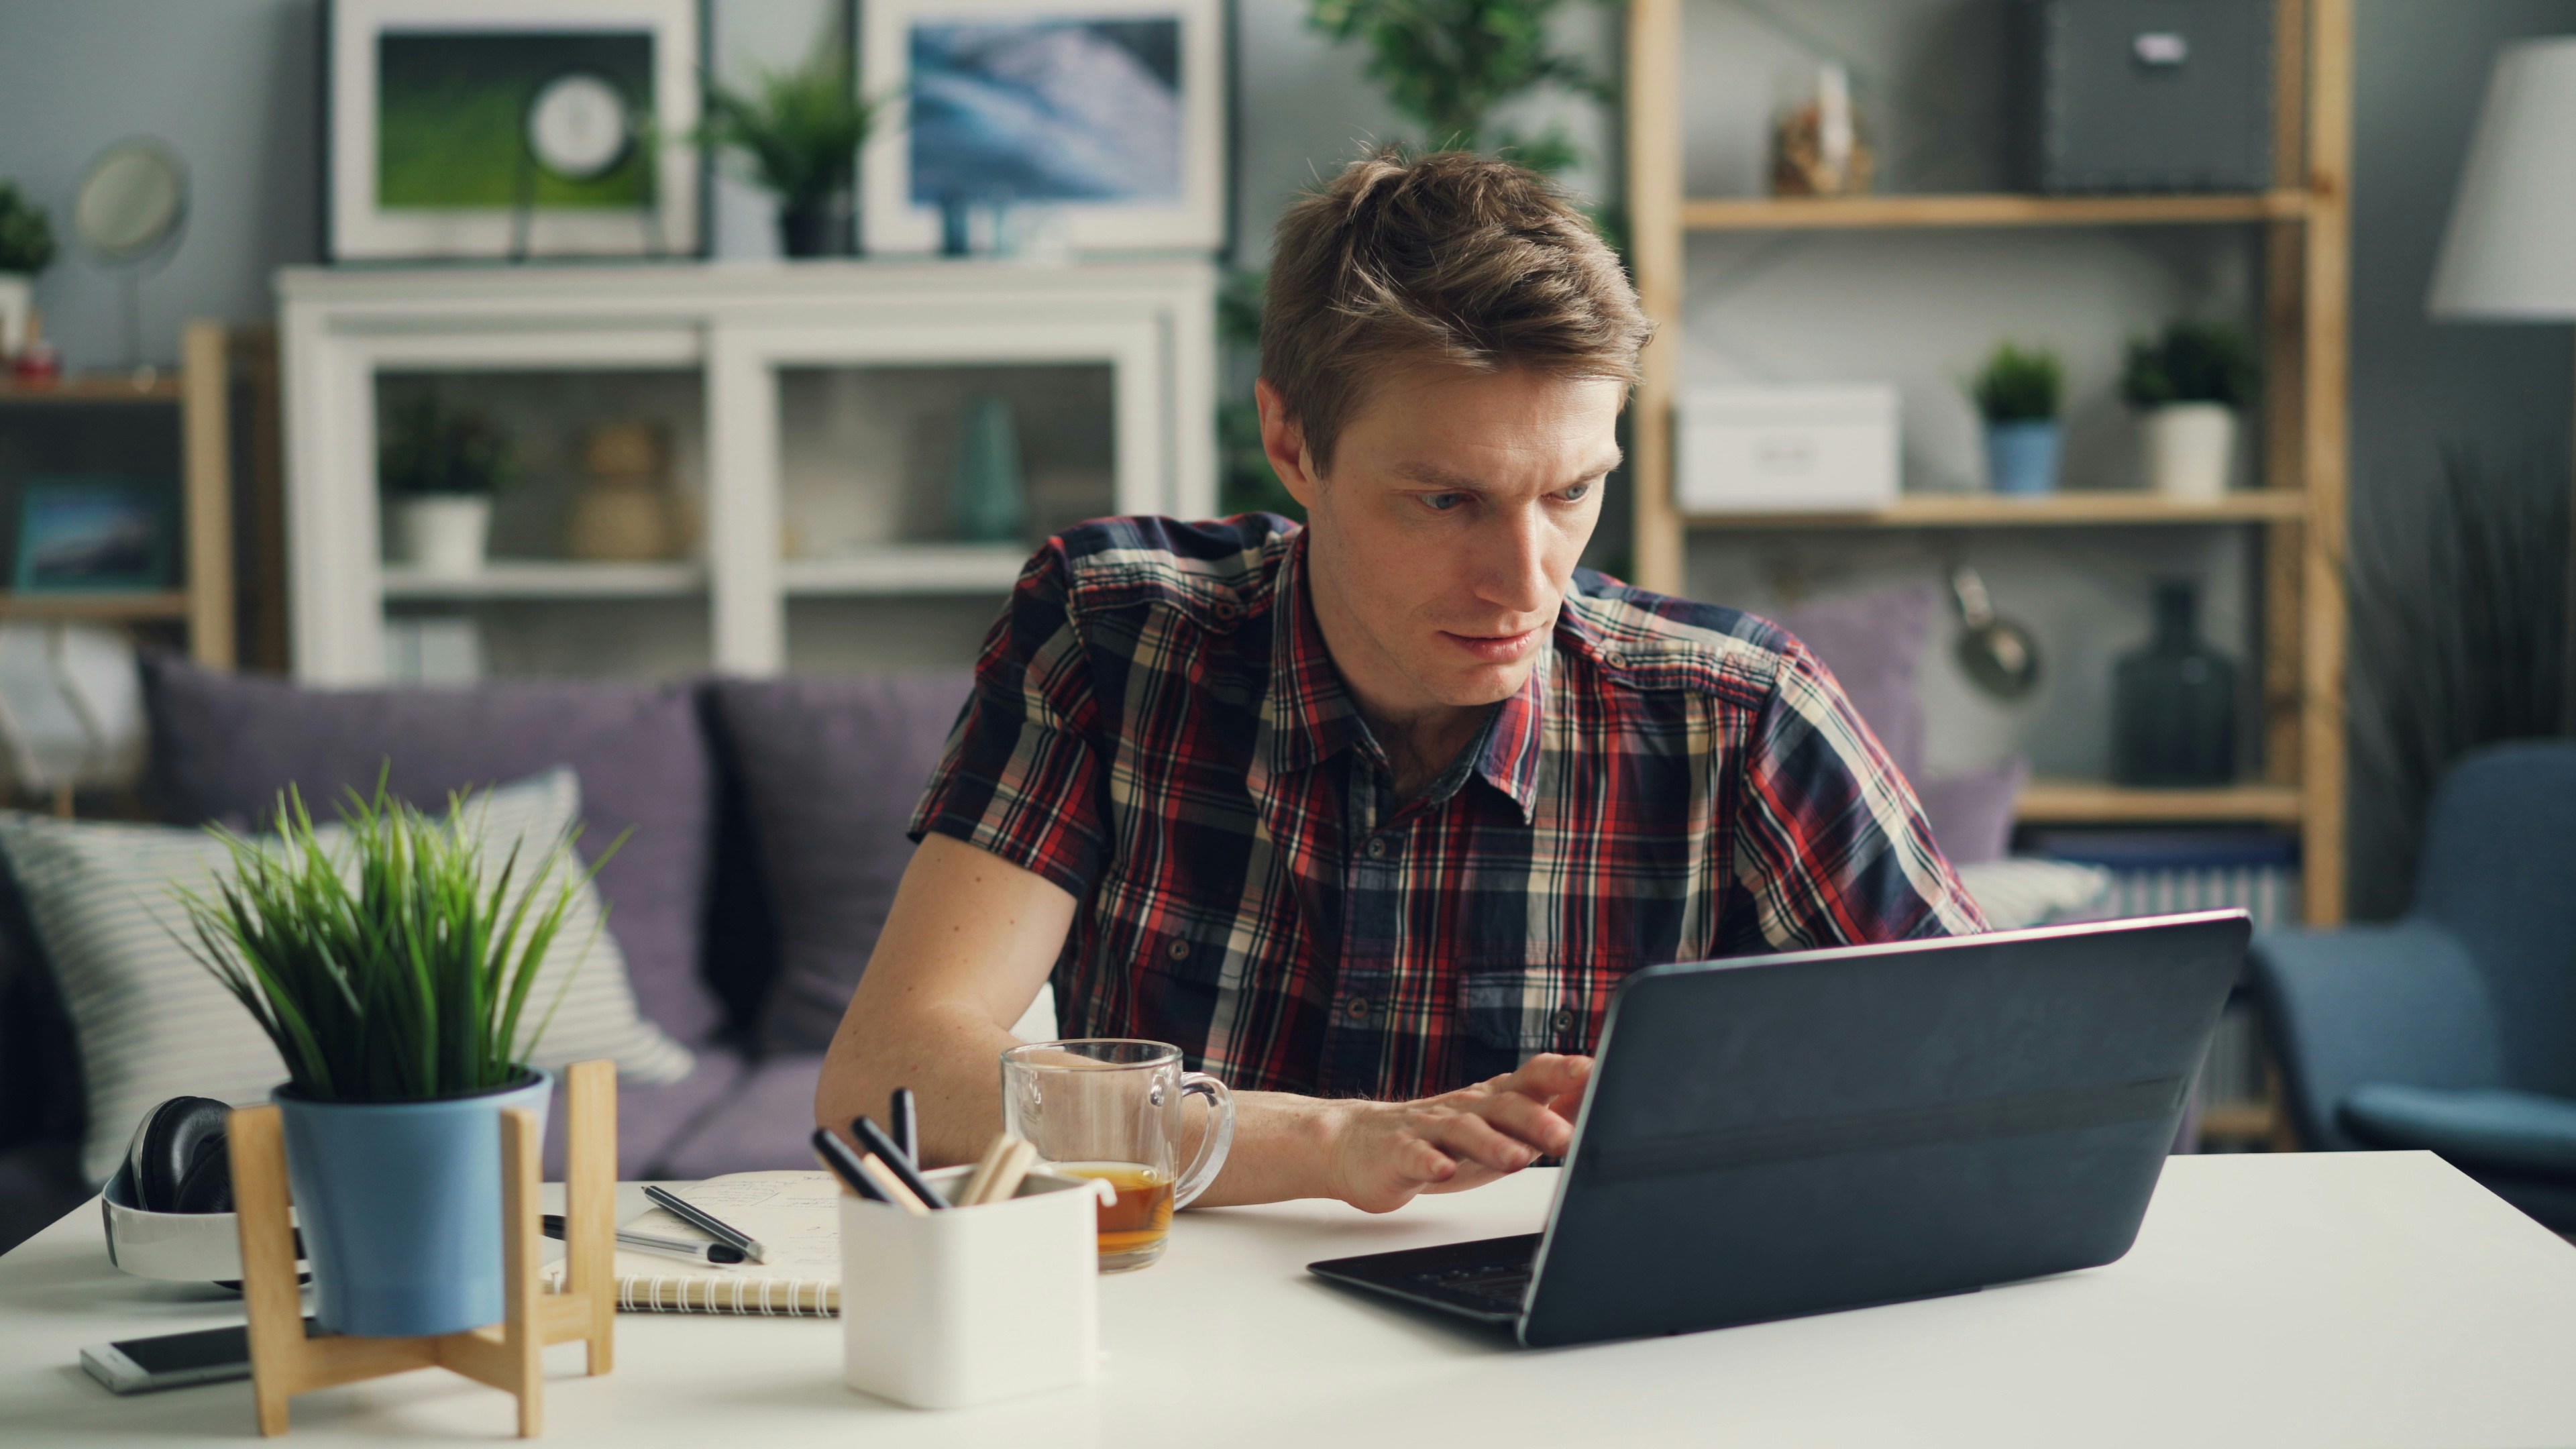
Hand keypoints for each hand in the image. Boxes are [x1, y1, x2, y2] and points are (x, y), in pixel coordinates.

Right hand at [1322, 1054, 1592, 1213]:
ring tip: (1517, 1159)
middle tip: (1566, 1137)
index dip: (1563, 1073)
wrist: (1362, 1145)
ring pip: (1463, 1131)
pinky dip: (1429, 1162)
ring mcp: (1430, 1128)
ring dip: (1491, 1143)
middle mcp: (1467, 1107)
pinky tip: (1443, 1169)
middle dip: (1537, 1120)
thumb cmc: (1444, 1139)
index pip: (1533, 1077)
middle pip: (1504, 1106)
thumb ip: (1548, 1112)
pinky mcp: (1399, 1154)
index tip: (1596, 1072)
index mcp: (1496, 1098)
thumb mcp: (1503, 1127)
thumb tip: (1598, 1096)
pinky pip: (1414, 1156)